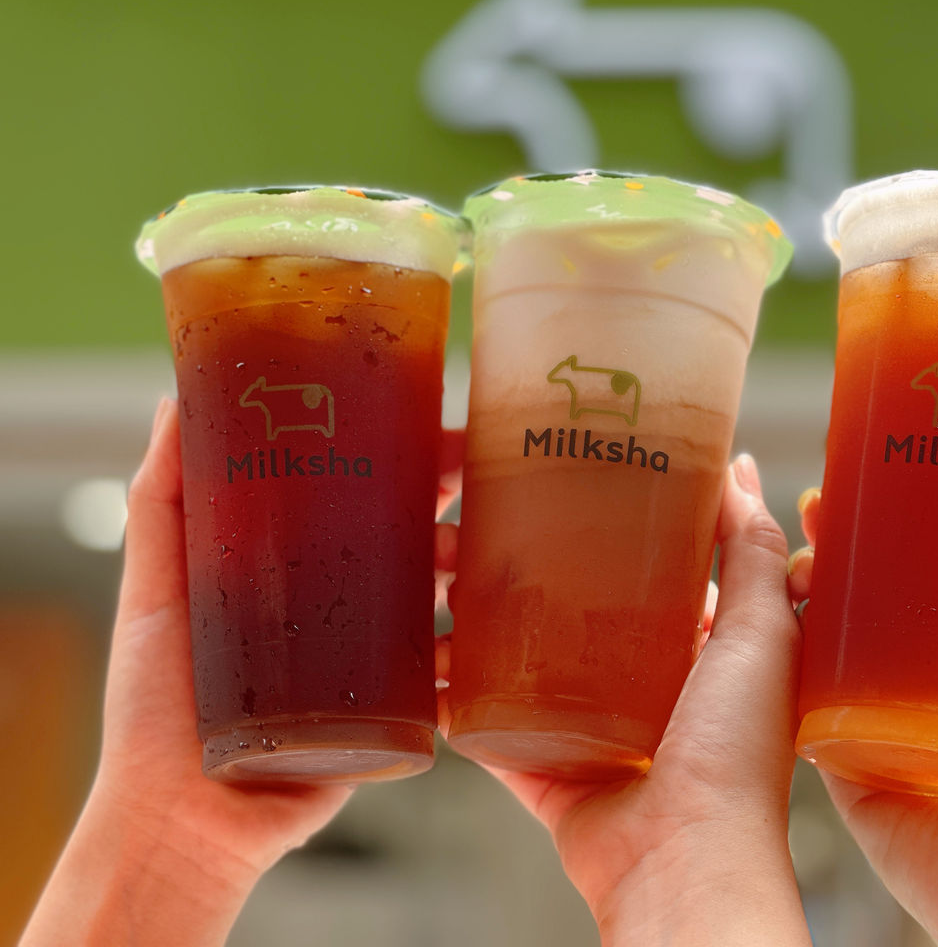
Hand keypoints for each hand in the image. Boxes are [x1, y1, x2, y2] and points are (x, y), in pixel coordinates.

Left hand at [21, 399, 465, 946]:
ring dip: (476, 581)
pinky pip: (448, 684)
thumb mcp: (153, 592)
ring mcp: (373, 666)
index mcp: (297, 571)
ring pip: (444, 608)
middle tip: (481, 492)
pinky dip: (476, 663)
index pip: (363, 500)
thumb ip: (160, 502)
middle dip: (457, 515)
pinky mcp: (394, 720)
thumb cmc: (154, 710)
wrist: (179, 823)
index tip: (443, 431)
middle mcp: (342, 610)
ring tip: (483, 566)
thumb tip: (174, 400)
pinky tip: (498, 642)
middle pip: (415, 546)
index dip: (407, 463)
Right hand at [436, 455, 812, 946]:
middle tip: (468, 530)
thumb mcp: (761, 632)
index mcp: (699, 656)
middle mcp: (646, 694)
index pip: (648, 574)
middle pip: (572, 613)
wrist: (684, 862)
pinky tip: (424, 660)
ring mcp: (592, 736)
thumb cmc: (736, 753)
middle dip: (518, 571)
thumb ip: (753, 552)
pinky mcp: (547, 774)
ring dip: (474, 629)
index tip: (557, 482)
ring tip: (433, 583)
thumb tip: (740, 467)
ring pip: (522, 667)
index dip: (605, 528)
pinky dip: (456, 701)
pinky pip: (491, 731)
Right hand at [787, 465, 937, 945]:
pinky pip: (800, 704)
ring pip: (826, 641)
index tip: (879, 473)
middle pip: (869, 595)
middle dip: (837, 545)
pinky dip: (776, 660)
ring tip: (787, 550)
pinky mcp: (843, 761)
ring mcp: (880, 720)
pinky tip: (759, 615)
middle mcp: (925, 683)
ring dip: (799, 592)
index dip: (902, 521)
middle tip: (816, 501)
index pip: (933, 571)